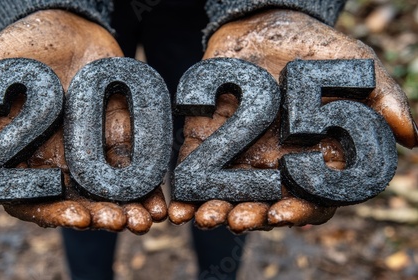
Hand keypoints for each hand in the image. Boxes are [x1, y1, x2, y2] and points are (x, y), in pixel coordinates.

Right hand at [0, 10, 166, 233]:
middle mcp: (58, 165)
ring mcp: (92, 156)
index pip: (32, 199)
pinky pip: (135, 171)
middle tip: (120, 222)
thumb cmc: (21, 51)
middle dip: (99, 216)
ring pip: (109, 194)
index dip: (52, 213)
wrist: (67, 27)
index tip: (76, 216)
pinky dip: (148, 189)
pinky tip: (161, 201)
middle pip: (77, 202)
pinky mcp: (121, 141)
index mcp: (21, 159)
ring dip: (128, 211)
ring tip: (146, 219)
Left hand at [169, 9, 416, 232]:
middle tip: (234, 221)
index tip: (282, 213)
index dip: (299, 210)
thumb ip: (381, 101)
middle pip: (263, 204)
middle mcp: (275, 166)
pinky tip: (174, 205)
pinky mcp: (206, 142)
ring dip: (214, 210)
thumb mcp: (354, 69)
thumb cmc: (316, 49)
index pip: (310, 197)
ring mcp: (239, 156)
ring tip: (202, 218)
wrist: (266, 25)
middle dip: (249, 216)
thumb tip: (413, 139)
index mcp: (312, 159)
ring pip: (227, 195)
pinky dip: (183, 191)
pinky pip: (193, 170)